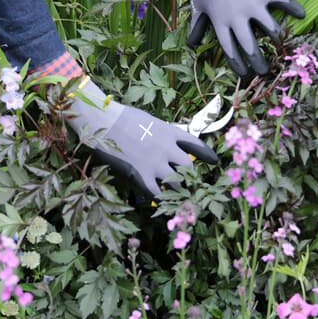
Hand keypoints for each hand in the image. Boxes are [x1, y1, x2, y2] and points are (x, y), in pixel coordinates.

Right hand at [66, 79, 217, 196]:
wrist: (103, 120)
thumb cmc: (120, 116)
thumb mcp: (148, 119)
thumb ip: (161, 131)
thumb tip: (169, 138)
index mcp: (169, 131)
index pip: (196, 144)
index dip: (207, 154)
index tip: (214, 161)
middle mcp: (167, 148)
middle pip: (189, 167)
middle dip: (190, 176)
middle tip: (190, 184)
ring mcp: (155, 163)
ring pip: (176, 183)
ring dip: (176, 190)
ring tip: (177, 198)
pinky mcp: (141, 174)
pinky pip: (157, 193)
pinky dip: (159, 198)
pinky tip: (159, 202)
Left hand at [188, 0, 304, 76]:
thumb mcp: (198, 6)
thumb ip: (197, 26)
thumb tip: (191, 45)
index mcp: (220, 22)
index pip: (230, 50)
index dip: (238, 65)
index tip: (244, 75)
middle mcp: (237, 17)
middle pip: (249, 45)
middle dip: (258, 62)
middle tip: (264, 73)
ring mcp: (252, 4)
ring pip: (269, 29)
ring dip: (276, 41)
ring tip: (282, 51)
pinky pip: (281, 1)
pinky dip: (292, 6)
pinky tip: (301, 14)